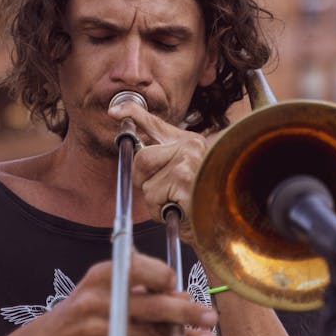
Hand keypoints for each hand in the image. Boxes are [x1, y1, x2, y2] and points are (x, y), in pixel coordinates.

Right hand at [37, 253, 216, 335]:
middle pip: (154, 304)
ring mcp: (103, 328)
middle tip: (210, 315)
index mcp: (102, 274)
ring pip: (155, 332)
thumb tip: (182, 295)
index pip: (145, 270)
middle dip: (187, 311)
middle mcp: (101, 299)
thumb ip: (141, 287)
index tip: (177, 287)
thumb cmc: (86, 309)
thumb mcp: (104, 286)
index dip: (167, 279)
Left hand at [108, 101, 208, 244]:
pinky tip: (178, 210)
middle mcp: (191, 147)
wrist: (222, 223)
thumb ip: (163, 160)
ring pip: (146, 182)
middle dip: (141, 180)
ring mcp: (188, 163)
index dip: (133, 114)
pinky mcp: (183, 182)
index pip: (155, 124)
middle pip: (142, 158)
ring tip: (175, 203)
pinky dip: (159, 211)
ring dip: (154, 200)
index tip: (113, 112)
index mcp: (190, 142)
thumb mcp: (183, 173)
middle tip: (159, 193)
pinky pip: (153, 198)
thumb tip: (138, 155)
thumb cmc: (201, 200)